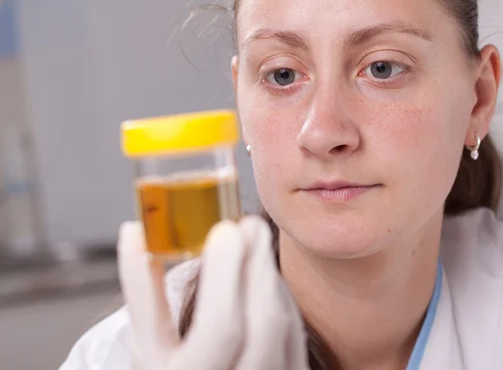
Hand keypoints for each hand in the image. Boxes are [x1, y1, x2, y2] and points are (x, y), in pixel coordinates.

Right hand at [118, 216, 308, 369]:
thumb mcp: (149, 349)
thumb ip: (143, 293)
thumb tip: (134, 231)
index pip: (221, 328)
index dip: (226, 275)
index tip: (226, 229)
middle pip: (265, 325)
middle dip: (258, 266)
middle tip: (249, 225)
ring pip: (285, 328)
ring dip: (270, 279)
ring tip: (254, 244)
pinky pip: (296, 337)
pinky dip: (282, 299)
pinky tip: (266, 275)